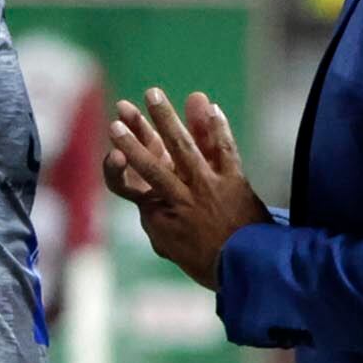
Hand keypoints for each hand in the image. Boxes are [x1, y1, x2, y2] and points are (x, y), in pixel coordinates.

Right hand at [107, 87, 268, 290]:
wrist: (251, 269)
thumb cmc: (208, 262)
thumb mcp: (170, 247)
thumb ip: (156, 220)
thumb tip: (146, 200)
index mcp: (162, 211)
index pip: (129, 184)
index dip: (116, 167)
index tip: (111, 151)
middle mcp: (183, 193)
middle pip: (154, 157)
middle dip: (137, 131)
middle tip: (123, 108)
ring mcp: (209, 184)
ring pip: (184, 146)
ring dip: (167, 118)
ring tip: (152, 94)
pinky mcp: (234, 180)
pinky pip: (224, 149)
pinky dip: (217, 127)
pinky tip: (209, 105)